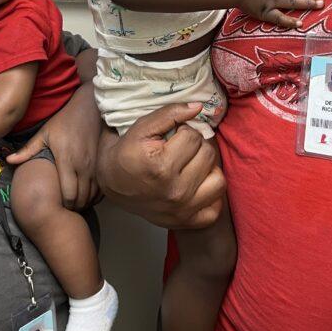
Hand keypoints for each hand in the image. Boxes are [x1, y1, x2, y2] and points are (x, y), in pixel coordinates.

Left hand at [7, 82, 100, 209]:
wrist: (89, 108)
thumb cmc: (64, 122)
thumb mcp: (44, 134)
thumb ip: (27, 150)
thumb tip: (8, 161)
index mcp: (67, 160)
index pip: (69, 194)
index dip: (64, 205)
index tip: (57, 206)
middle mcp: (83, 165)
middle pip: (81, 198)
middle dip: (73, 207)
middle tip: (65, 209)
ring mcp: (95, 165)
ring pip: (93, 195)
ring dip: (84, 202)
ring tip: (75, 204)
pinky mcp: (102, 163)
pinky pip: (101, 187)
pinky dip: (95, 195)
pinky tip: (86, 195)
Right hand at [97, 102, 224, 229]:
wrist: (112, 183)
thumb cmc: (127, 152)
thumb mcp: (142, 127)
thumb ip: (170, 113)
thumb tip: (198, 107)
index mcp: (161, 167)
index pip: (194, 137)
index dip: (184, 131)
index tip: (171, 136)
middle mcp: (175, 192)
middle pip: (208, 155)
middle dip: (197, 146)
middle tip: (181, 148)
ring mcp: (183, 211)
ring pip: (219, 180)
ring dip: (208, 168)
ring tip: (192, 164)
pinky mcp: (187, 223)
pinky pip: (216, 207)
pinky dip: (210, 194)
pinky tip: (195, 185)